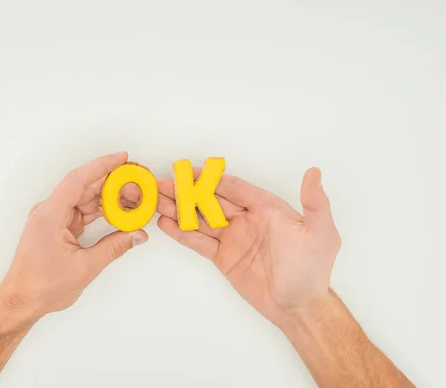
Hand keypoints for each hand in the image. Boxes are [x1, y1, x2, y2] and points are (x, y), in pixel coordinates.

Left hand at [0, 152, 147, 322]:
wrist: (22, 301)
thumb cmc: (42, 286)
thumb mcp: (85, 267)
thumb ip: (114, 247)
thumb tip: (137, 234)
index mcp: (50, 215)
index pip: (78, 180)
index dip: (101, 166)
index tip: (122, 158)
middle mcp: (49, 212)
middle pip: (84, 187)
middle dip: (112, 184)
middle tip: (137, 186)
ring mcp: (53, 219)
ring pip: (84, 199)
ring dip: (108, 199)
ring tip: (132, 200)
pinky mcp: (57, 228)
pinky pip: (82, 212)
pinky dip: (100, 212)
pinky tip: (118, 214)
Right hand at [156, 167, 340, 325]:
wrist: (299, 306)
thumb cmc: (313, 270)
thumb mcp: (321, 234)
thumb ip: (315, 203)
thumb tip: (314, 172)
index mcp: (266, 208)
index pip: (234, 188)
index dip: (212, 179)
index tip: (191, 171)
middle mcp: (246, 219)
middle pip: (210, 200)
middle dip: (186, 191)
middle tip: (162, 183)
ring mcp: (232, 238)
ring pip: (200, 219)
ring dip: (178, 209)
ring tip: (154, 199)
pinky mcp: (223, 257)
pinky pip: (199, 241)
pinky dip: (181, 232)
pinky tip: (165, 223)